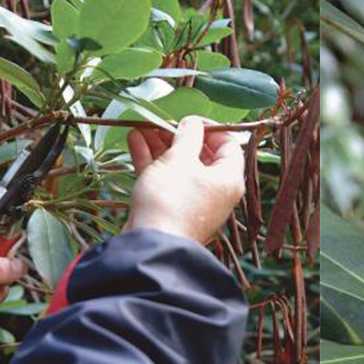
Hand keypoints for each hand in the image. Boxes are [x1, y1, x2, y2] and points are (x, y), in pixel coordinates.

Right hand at [125, 116, 245, 243]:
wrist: (149, 245)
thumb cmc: (171, 199)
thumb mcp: (179, 160)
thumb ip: (188, 137)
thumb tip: (193, 123)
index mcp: (228, 178)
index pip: (229, 144)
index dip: (210, 127)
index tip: (189, 118)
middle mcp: (215, 190)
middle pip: (200, 154)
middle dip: (178, 135)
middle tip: (160, 122)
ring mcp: (193, 200)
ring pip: (179, 165)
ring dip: (161, 145)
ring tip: (142, 126)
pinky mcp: (172, 208)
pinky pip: (166, 178)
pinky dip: (152, 160)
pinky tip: (134, 140)